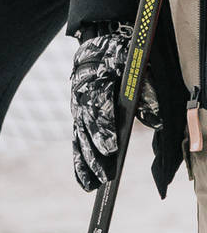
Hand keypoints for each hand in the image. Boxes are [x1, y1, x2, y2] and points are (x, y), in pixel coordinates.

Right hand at [70, 20, 160, 190]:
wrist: (95, 46)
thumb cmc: (120, 55)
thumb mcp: (136, 65)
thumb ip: (146, 89)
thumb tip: (155, 119)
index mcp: (96, 83)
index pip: (98, 110)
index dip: (105, 131)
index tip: (113, 148)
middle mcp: (82, 98)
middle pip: (86, 130)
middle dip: (95, 155)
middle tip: (107, 176)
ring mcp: (78, 109)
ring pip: (79, 139)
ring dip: (86, 163)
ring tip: (92, 186)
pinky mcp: (78, 118)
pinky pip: (77, 141)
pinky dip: (79, 162)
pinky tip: (84, 181)